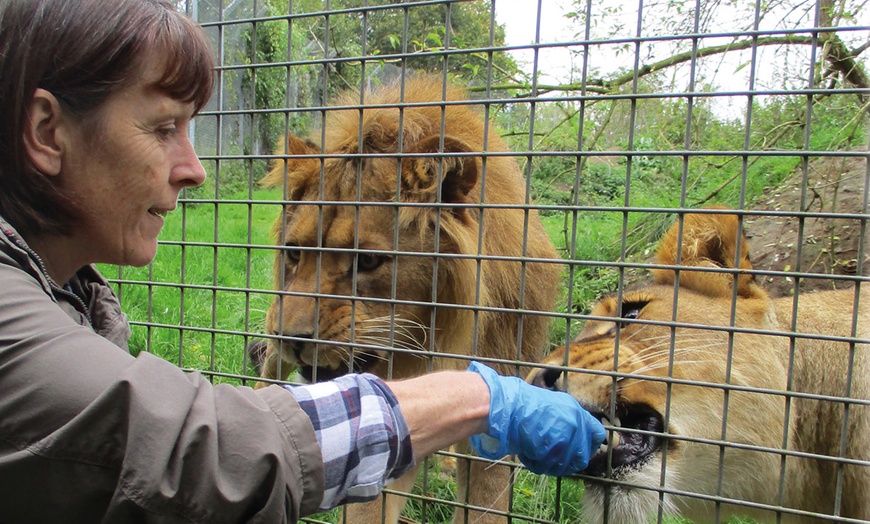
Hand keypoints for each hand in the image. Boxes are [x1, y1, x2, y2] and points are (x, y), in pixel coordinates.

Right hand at [467, 361, 605, 475]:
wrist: (507, 407)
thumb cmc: (525, 407)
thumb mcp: (554, 407)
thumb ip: (570, 422)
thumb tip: (581, 440)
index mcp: (577, 412)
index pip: (598, 434)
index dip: (589, 445)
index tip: (578, 451)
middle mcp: (576, 424)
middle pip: (583, 457)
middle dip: (568, 461)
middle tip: (551, 457)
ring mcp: (565, 436)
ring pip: (565, 465)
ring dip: (550, 464)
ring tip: (535, 453)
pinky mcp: (552, 448)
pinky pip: (547, 467)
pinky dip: (537, 465)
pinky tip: (527, 452)